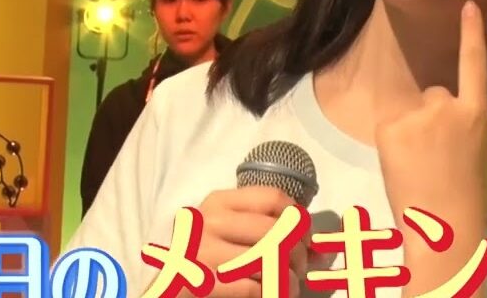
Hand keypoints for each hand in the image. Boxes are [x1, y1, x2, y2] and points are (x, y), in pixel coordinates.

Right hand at [178, 186, 307, 296]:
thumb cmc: (207, 261)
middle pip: (275, 229)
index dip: (298, 218)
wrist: (169, 290)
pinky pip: (253, 288)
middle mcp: (208, 221)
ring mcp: (202, 252)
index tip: (305, 238)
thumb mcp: (230, 235)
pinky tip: (272, 295)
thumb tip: (318, 248)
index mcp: (218, 202)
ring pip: (268, 259)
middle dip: (298, 253)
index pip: (272, 197)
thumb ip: (268, 232)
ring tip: (290, 286)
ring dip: (289, 278)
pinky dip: (271, 294)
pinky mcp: (200, 283)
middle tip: (300, 269)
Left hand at [375, 1, 486, 291]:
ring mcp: (418, 115)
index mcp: (477, 114)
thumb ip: (474, 129)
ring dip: (412, 131)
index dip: (471, 33)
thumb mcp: (486, 156)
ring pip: (412, 113)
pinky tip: (404, 166)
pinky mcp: (391, 127)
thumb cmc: (470, 199)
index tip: (467, 5)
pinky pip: (391, 127)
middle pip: (435, 96)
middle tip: (436, 157)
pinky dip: (393, 144)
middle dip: (433, 118)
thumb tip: (463, 121)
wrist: (444, 226)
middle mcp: (448, 106)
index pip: (474, 64)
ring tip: (420, 166)